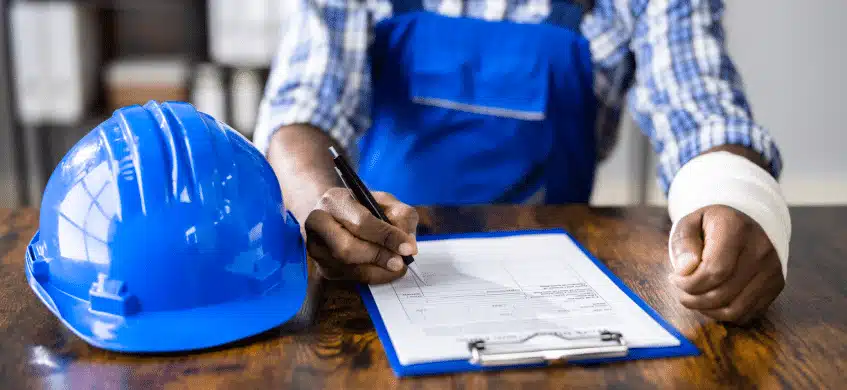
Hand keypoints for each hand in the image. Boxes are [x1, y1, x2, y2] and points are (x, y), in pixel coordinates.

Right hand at [304, 188, 418, 283]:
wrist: (337, 215)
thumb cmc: (364, 207)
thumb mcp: (386, 202)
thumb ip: (403, 217)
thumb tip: (409, 245)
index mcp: (335, 200)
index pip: (361, 222)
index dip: (387, 237)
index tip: (408, 248)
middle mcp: (318, 223)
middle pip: (347, 249)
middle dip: (378, 257)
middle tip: (401, 262)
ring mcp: (316, 246)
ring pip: (347, 267)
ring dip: (377, 270)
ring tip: (396, 266)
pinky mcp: (321, 266)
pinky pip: (348, 278)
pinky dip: (371, 276)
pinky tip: (383, 269)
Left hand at [668, 205, 784, 324]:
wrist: (746, 222)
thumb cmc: (711, 225)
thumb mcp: (690, 223)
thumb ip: (683, 243)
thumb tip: (685, 270)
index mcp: (736, 229)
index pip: (714, 271)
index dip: (690, 283)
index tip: (675, 279)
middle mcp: (760, 250)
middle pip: (723, 293)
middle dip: (694, 299)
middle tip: (681, 292)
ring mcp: (772, 270)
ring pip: (735, 309)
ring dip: (707, 310)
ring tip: (693, 298)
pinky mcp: (776, 286)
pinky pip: (747, 314)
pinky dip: (724, 315)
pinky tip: (711, 302)